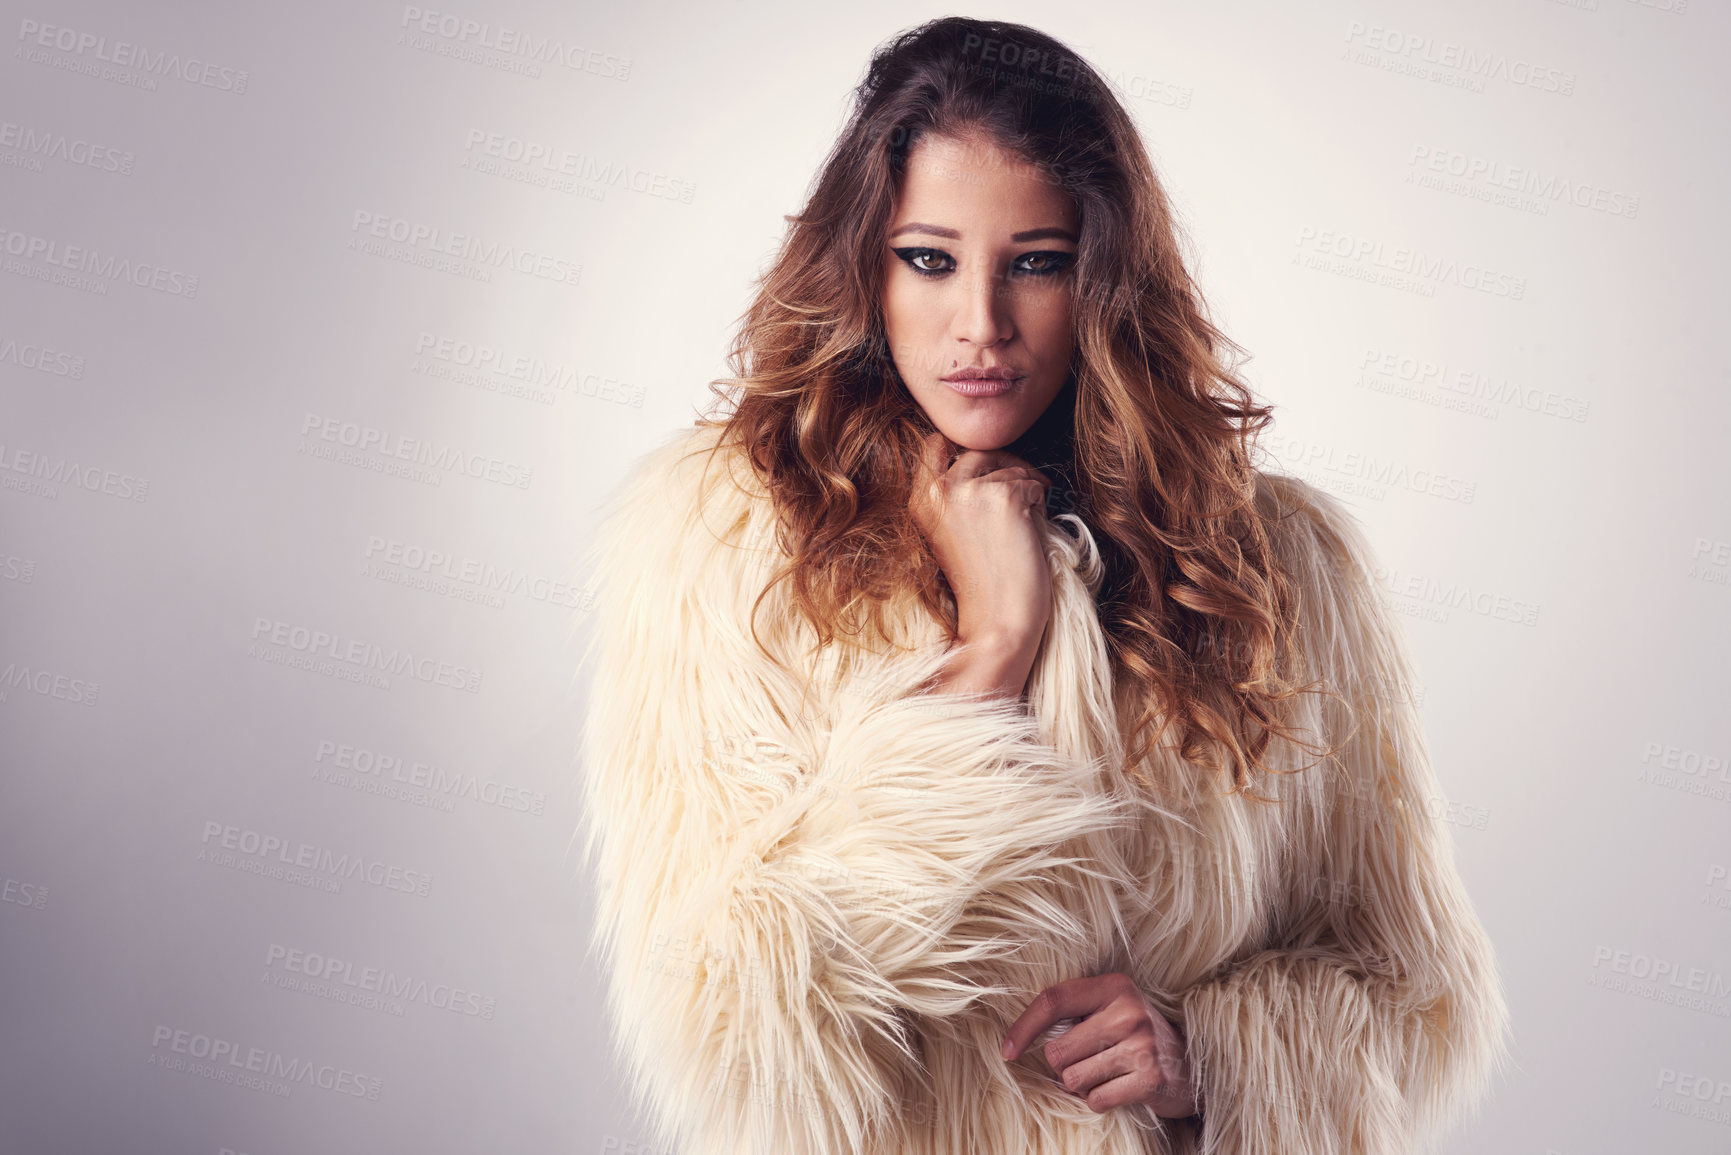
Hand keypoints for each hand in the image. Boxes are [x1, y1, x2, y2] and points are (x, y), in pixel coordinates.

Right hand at [907, 429, 1053, 658]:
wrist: (996, 622)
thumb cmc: (981, 586)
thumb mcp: (950, 534)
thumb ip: (956, 497)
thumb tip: (989, 461)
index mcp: (921, 501)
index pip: (936, 445)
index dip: (966, 451)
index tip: (988, 468)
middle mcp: (939, 491)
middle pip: (978, 452)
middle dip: (1006, 467)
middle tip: (1025, 492)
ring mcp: (970, 491)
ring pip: (1009, 468)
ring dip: (1025, 489)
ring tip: (1024, 525)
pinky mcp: (1004, 497)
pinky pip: (1033, 483)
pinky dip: (1040, 502)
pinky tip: (1032, 531)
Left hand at [1001, 972, 1200, 1118]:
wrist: (1192, 1066)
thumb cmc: (1136, 1036)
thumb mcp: (1111, 1009)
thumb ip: (1074, 1013)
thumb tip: (1019, 1038)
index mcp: (1113, 986)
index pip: (1053, 1000)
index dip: (1023, 1028)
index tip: (1007, 1052)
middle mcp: (1128, 1010)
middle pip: (1058, 1051)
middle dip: (1063, 1066)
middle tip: (1089, 1062)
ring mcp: (1141, 1043)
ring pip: (1073, 1079)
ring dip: (1083, 1085)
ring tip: (1107, 1074)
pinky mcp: (1150, 1077)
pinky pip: (1096, 1099)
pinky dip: (1100, 1100)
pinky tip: (1120, 1089)